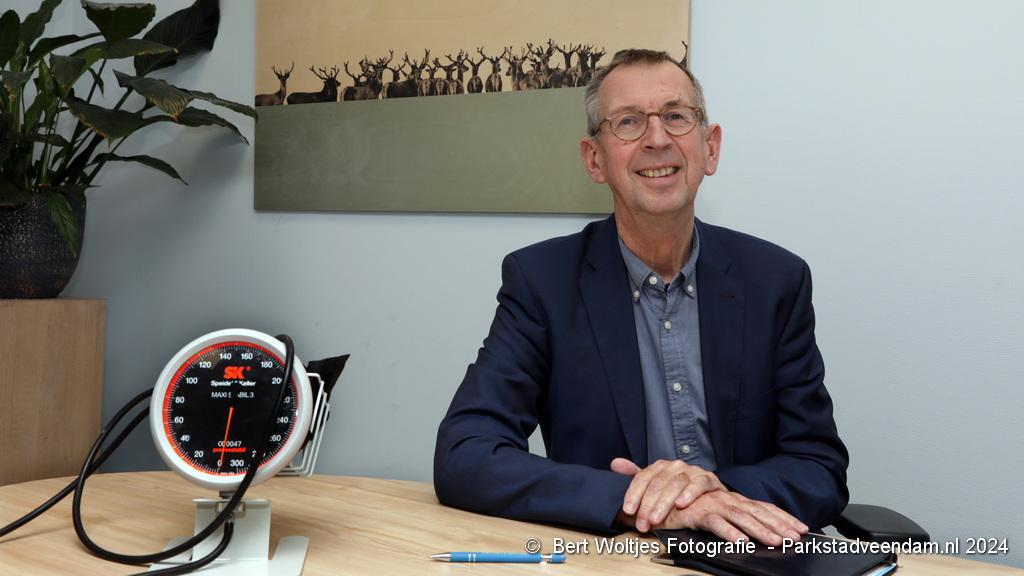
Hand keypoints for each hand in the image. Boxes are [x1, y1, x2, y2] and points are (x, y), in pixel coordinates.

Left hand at [611, 458, 725, 531]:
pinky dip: (690, 494)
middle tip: (642, 523)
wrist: (710, 496)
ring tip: (656, 519)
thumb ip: (636, 477)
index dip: (633, 494)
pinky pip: (699, 484)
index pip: (642, 477)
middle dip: (648, 505)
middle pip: (658, 483)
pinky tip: (681, 505)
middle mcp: (675, 466)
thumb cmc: (678, 493)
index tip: (628, 511)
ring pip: (676, 484)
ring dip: (664, 503)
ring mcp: (692, 471)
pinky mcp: (708, 478)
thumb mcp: (656, 486)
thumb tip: (615, 463)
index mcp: (660, 467)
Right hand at [659, 490, 808, 544]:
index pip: (762, 507)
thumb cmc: (685, 508)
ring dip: (759, 530)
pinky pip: (715, 523)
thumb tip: (755, 533)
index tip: (801, 528)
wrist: (655, 499)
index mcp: (732, 500)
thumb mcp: (713, 513)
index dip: (783, 517)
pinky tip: (741, 543)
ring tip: (775, 542)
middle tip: (795, 538)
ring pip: (740, 517)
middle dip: (778, 525)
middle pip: (757, 512)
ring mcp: (712, 504)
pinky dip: (729, 533)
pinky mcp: (696, 512)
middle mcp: (725, 499)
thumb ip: (732, 520)